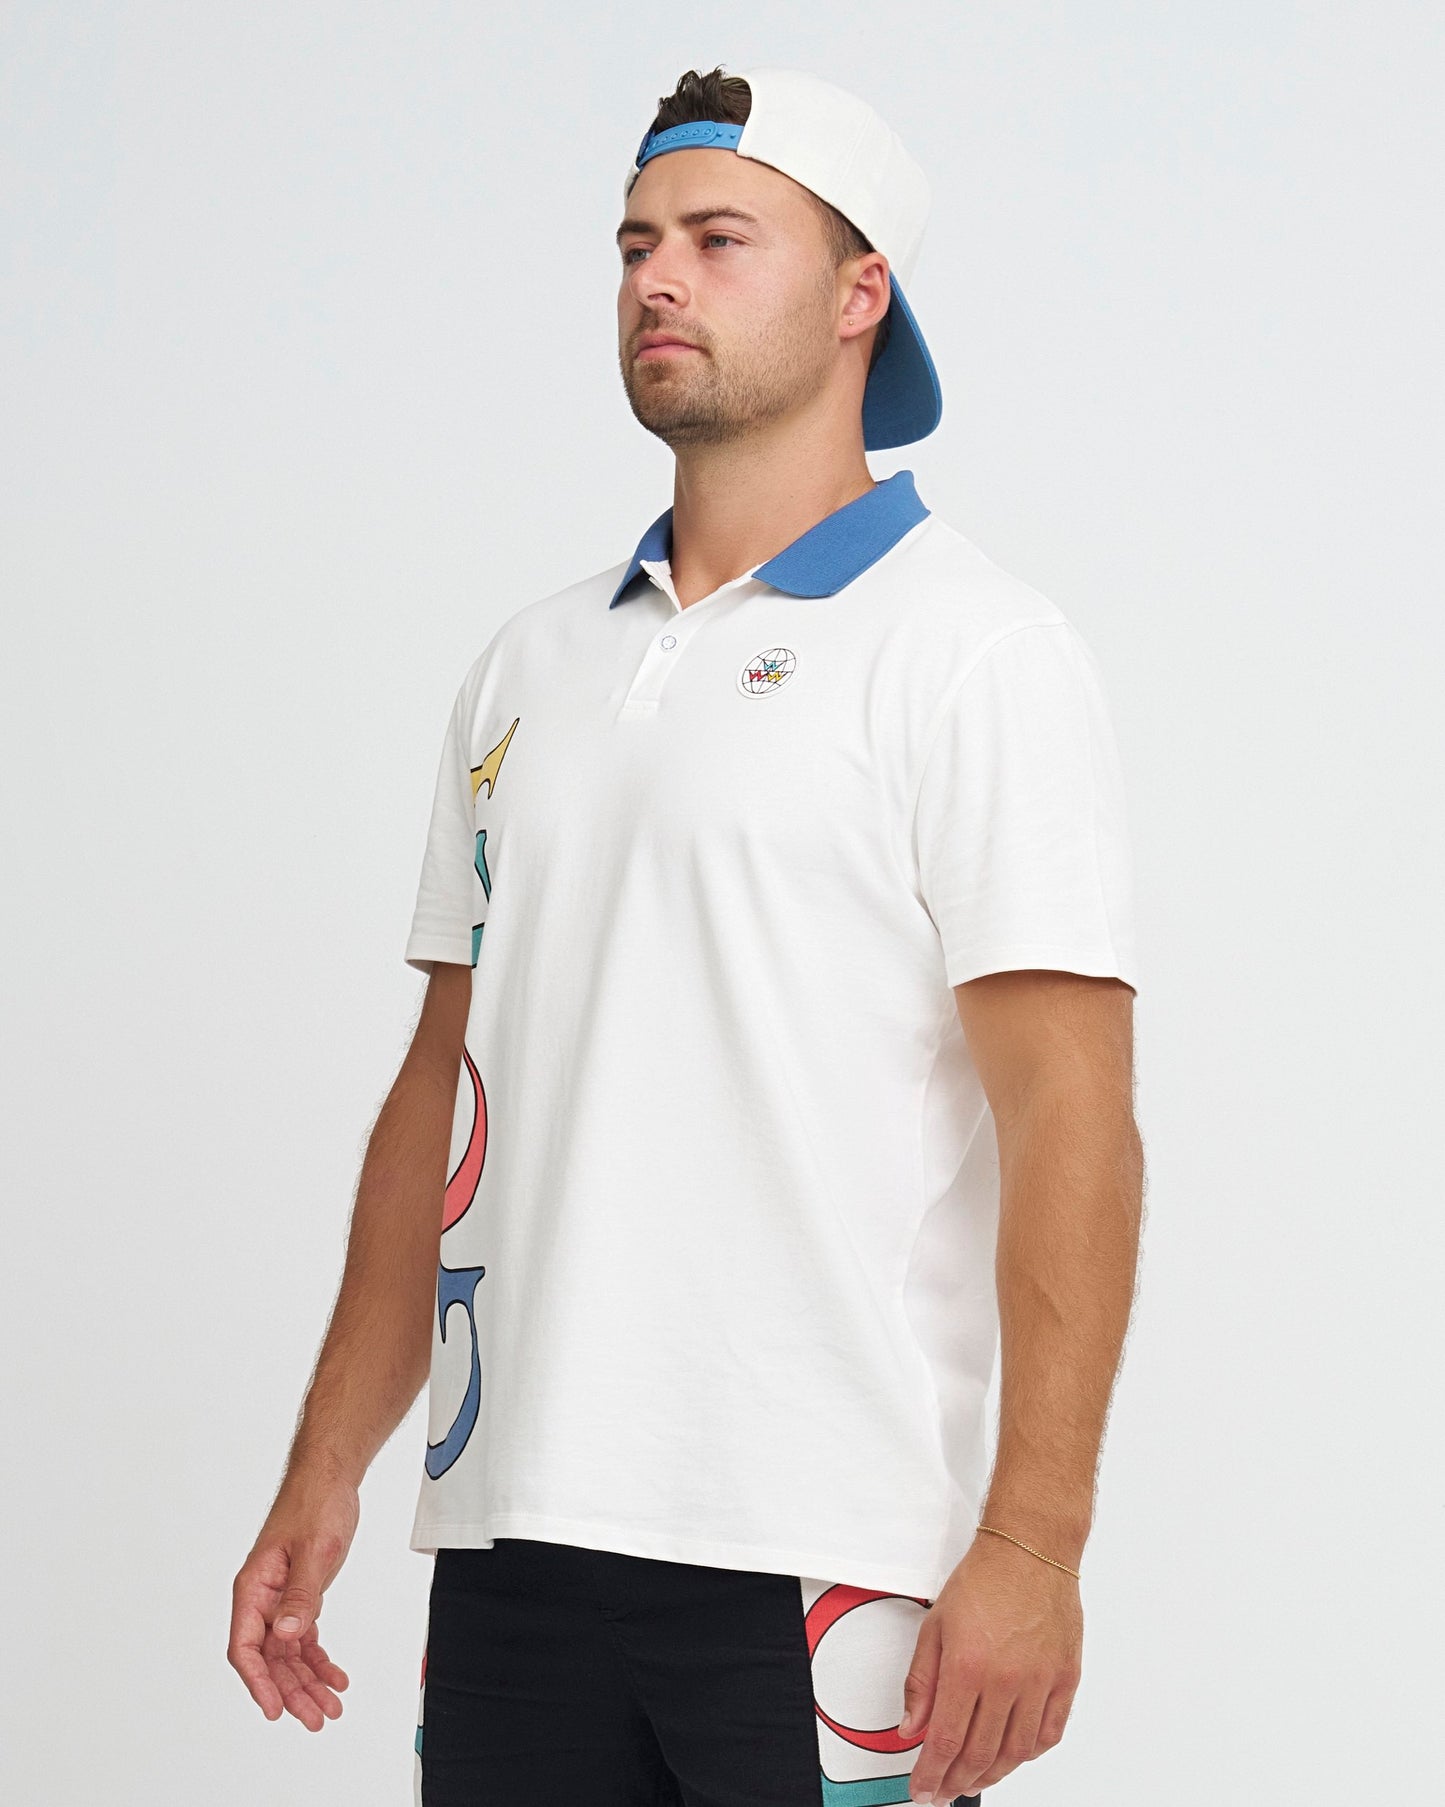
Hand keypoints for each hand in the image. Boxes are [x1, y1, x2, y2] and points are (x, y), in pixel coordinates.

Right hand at [227, 1468, 359, 1730]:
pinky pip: (304, 1637)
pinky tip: (335, 1676)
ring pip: (288, 1653)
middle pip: (270, 1659)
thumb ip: (300, 1595)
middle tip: (317, 1718)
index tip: (276, 1710)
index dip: (259, 1683)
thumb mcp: (314, 1552)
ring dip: (307, 1681)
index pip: (246, 1647)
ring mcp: (280, 1599)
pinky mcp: (300, 1595)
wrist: (331, 1477)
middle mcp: (261, 1599)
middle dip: (292, 1691)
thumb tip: (286, 1635)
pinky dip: (318, 1658)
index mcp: (253, 1588)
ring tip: (330, 1707)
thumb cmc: (315, 1503)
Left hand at [900, 1531, 1082, 1800]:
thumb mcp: (935, 1625)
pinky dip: (1029, 1753)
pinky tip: (1014, 1755)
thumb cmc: (984, 1579)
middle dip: (957, 1781)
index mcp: (968, 1666)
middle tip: (944, 1790)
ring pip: (1015, 1752)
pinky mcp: (1065, 1678)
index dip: (932, 1774)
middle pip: (980, 1754)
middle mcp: (1006, 1680)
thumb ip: (921, 1681)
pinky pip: (1049, 1733)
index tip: (924, 1789)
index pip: (946, 1740)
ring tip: (974, 1778)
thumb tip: (911, 1726)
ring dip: (992, 1774)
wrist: (1030, 1550)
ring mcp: (1040, 1682)